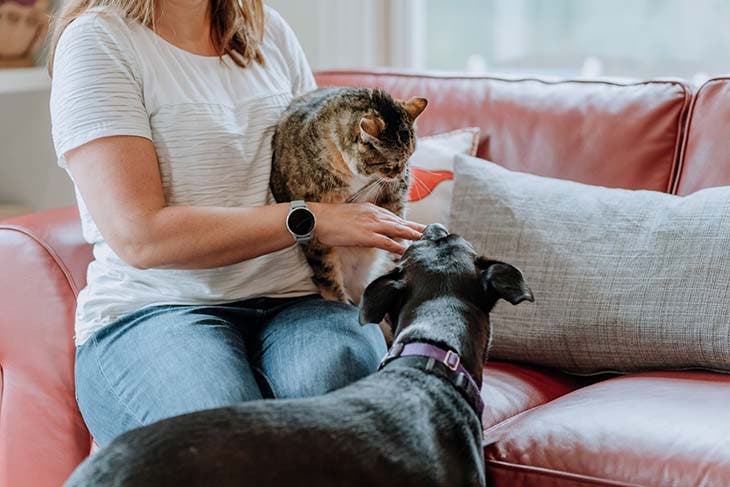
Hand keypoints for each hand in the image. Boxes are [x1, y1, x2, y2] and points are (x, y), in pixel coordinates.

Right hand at [309, 202, 425, 253]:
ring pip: (399, 230)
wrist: (317, 218)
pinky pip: (386, 241)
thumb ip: (367, 222)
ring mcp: (371, 224)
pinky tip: (407, 251)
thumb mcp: (354, 217)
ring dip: (414, 236)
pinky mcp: (365, 235)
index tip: (424, 230)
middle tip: (435, 235)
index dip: (411, 225)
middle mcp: (376, 215)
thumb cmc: (332, 220)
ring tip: (428, 242)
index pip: (397, 218)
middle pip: (403, 223)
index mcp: (373, 210)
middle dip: (419, 230)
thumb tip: (375, 232)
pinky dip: (398, 246)